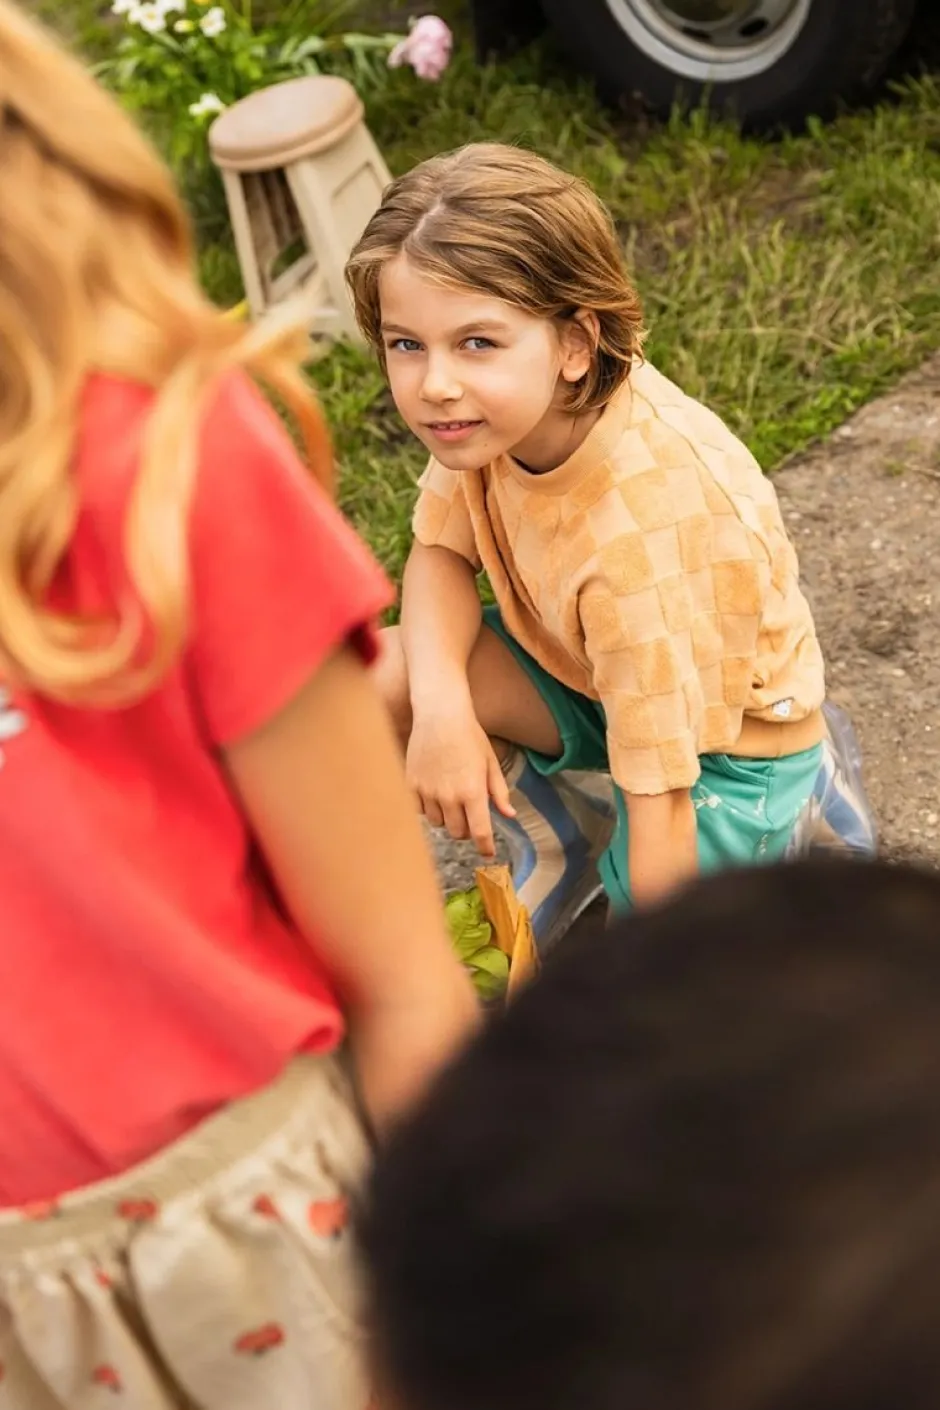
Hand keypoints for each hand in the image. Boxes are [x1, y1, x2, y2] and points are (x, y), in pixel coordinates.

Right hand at [407, 703, 515, 856]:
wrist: (439, 714)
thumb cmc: (470, 736)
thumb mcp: (491, 762)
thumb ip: (499, 791)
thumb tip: (510, 815)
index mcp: (473, 791)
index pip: (480, 832)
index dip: (485, 847)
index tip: (488, 852)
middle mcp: (449, 796)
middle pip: (457, 832)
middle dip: (466, 829)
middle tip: (470, 815)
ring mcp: (427, 792)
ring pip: (438, 823)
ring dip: (447, 818)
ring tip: (451, 798)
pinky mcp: (411, 785)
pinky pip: (419, 810)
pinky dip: (428, 807)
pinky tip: (434, 793)